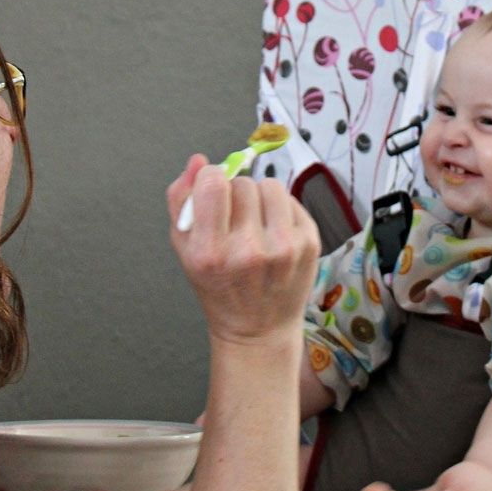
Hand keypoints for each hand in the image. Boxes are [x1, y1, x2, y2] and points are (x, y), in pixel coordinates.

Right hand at [167, 155, 319, 345]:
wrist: (258, 329)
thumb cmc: (218, 288)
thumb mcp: (185, 250)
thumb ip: (182, 200)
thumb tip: (198, 161)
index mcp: (211, 252)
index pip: (213, 182)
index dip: (211, 179)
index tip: (212, 192)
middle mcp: (248, 251)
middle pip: (243, 183)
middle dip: (236, 194)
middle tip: (234, 222)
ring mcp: (283, 248)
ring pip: (270, 185)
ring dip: (260, 198)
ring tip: (256, 224)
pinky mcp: (309, 243)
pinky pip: (292, 200)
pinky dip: (281, 211)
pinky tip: (273, 234)